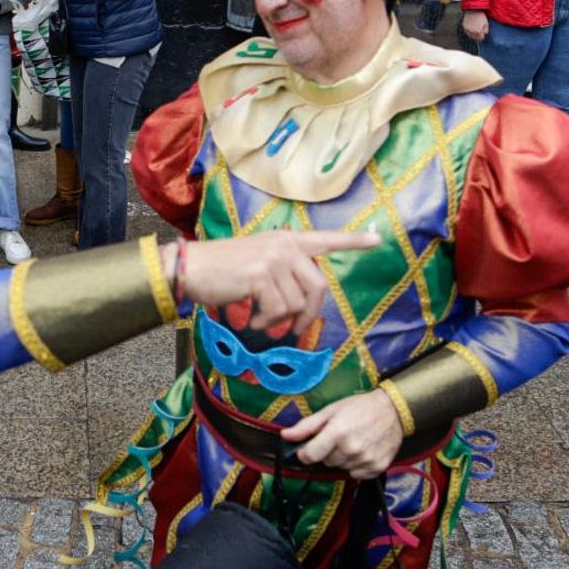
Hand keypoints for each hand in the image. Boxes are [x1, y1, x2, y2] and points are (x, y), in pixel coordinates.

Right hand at [168, 230, 379, 337]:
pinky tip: (252, 321)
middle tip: (293, 330)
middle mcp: (284, 245)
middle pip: (318, 287)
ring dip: (278, 320)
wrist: (189, 269)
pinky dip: (265, 323)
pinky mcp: (261, 275)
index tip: (378, 239)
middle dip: (308, 315)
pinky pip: (277, 310)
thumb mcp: (257, 260)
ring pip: (295, 303)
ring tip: (259, 320)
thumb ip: (283, 269)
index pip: (327, 238)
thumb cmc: (221, 271)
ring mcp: (273, 258)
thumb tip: (303, 299)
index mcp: (286, 240)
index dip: (354, 240)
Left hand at [280, 389, 404, 478]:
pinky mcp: (377, 468)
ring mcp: (365, 460)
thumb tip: (285, 435)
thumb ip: (306, 426)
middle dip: (328, 451)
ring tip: (354, 441)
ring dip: (343, 458)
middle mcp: (351, 449)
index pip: (310, 455)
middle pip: (326, 461)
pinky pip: (357, 475)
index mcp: (337, 432)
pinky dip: (357, 466)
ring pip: (341, 468)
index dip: (305, 453)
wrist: (394, 410)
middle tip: (340, 437)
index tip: (309, 448)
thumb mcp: (330, 410)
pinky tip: (363, 451)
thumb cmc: (359, 407)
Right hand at [461, 10, 488, 42]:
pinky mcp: (464, 27)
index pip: (481, 38)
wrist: (473, 10)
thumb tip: (484, 34)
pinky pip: (467, 32)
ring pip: (470, 35)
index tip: (483, 33)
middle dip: (478, 35)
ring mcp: (467, 30)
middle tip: (479, 31)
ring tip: (475, 28)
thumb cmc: (481, 17)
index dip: (483, 36)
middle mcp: (472, 32)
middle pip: (475, 38)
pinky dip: (469, 31)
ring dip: (473, 34)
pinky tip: (471, 27)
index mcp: (478, 32)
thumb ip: (486, 31)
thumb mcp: (486, 23)